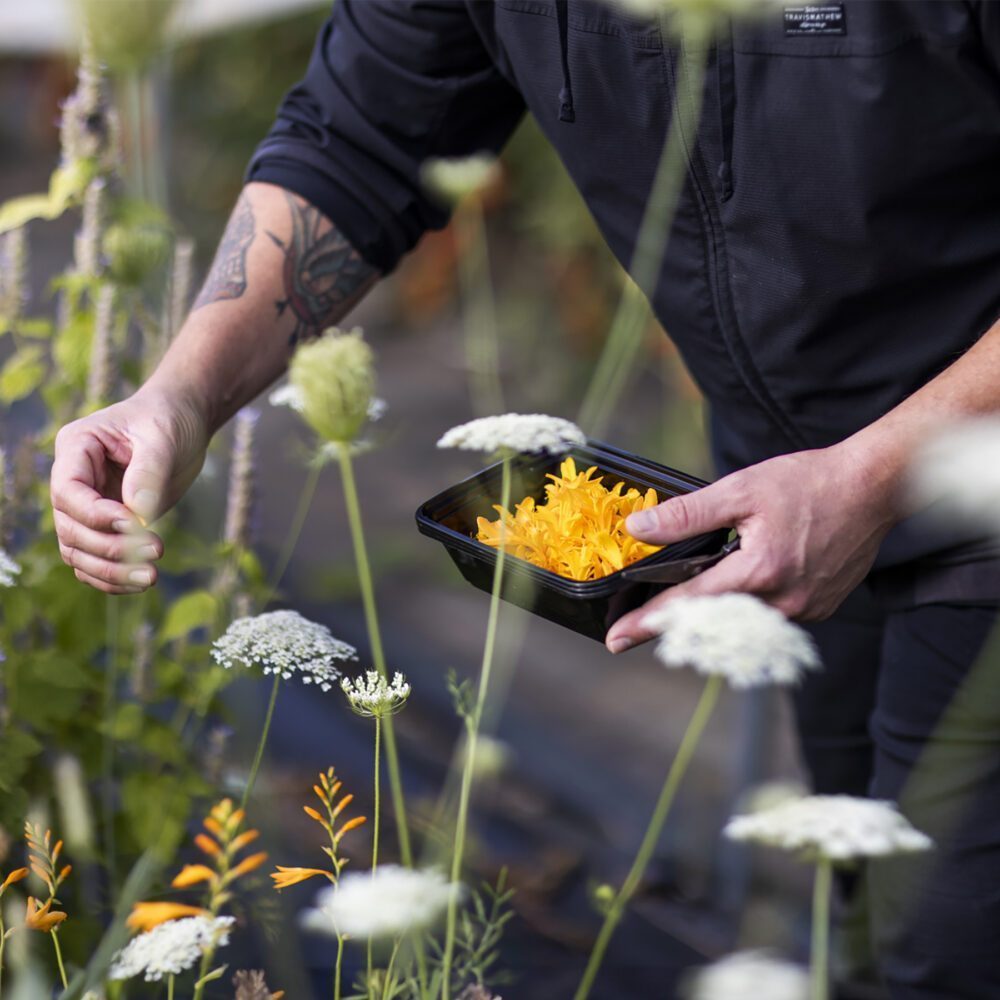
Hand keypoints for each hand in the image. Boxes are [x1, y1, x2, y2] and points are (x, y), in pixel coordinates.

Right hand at [50, 387, 209, 593]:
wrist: (183, 421)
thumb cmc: (168, 419)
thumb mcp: (162, 437)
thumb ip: (148, 472)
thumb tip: (137, 515)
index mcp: (77, 447)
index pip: (68, 491)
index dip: (95, 514)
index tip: (134, 524)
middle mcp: (74, 479)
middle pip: (70, 527)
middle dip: (109, 547)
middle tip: (155, 553)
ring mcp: (87, 506)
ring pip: (78, 551)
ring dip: (110, 571)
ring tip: (151, 577)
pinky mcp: (106, 526)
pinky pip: (94, 561)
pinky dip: (113, 578)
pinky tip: (140, 582)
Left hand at [604, 443, 897, 652]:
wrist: (874, 487)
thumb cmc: (809, 483)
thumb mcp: (741, 489)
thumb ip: (687, 514)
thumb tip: (638, 529)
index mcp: (760, 571)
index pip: (690, 605)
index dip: (648, 622)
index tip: (616, 639)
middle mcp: (783, 601)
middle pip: (712, 624)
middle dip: (671, 628)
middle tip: (634, 630)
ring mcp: (804, 611)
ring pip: (741, 626)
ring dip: (708, 622)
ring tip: (675, 615)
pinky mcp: (818, 610)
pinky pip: (768, 620)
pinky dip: (743, 613)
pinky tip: (729, 596)